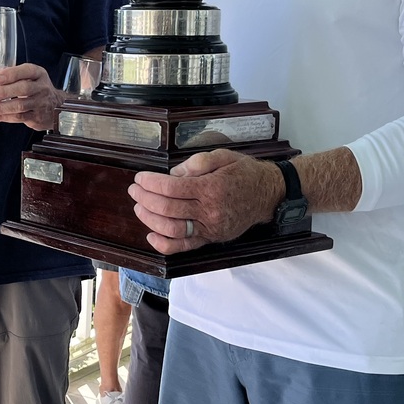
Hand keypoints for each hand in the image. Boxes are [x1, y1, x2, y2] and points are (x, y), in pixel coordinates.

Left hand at [0, 63, 60, 130]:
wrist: (55, 106)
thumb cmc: (34, 87)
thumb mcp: (23, 75)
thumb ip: (2, 70)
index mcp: (38, 73)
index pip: (27, 71)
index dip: (13, 74)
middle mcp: (41, 88)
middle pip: (24, 89)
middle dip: (4, 92)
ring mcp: (40, 104)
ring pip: (20, 106)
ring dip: (0, 108)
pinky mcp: (36, 118)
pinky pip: (18, 118)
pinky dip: (2, 117)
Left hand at [128, 149, 282, 254]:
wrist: (269, 194)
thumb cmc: (244, 172)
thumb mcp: (222, 156)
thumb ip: (196, 163)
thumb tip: (172, 174)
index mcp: (211, 188)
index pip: (171, 188)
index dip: (150, 182)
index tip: (140, 177)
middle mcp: (210, 211)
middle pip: (167, 209)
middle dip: (145, 199)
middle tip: (134, 190)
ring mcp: (211, 228)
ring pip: (172, 230)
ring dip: (150, 219)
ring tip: (139, 207)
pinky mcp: (211, 239)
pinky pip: (185, 247)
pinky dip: (164, 244)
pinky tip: (151, 235)